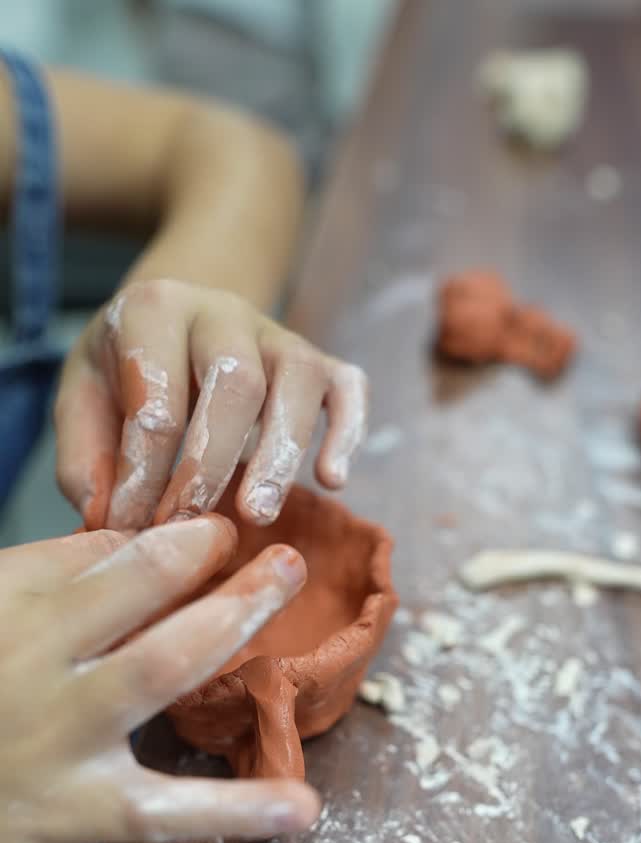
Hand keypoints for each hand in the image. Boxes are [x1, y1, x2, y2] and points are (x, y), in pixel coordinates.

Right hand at [0, 516, 319, 842]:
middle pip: (134, 586)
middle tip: (276, 547)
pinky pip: (165, 809)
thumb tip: (137, 544)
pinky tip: (301, 808)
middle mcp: (30, 656)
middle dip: (208, 554)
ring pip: (159, 665)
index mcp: (7, 603)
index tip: (216, 536)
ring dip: (233, 615)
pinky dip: (236, 808)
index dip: (172, 541)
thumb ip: (49, 582)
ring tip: (289, 579)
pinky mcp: (76, 809)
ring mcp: (59, 732)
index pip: (102, 554)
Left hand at [55, 279, 368, 531]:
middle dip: (212, 461)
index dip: (144, 470)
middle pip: (234, 380)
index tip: (134, 526)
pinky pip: (349, 386)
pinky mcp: (321, 362)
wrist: (179, 321)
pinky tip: (332, 480)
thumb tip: (108, 517)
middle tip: (195, 524)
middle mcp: (223, 311)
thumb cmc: (128, 373)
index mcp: (155, 310)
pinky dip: (347, 431)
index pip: (155, 395)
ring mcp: (279, 334)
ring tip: (258, 513)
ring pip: (297, 380)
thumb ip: (85, 458)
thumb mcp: (83, 400)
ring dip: (280, 453)